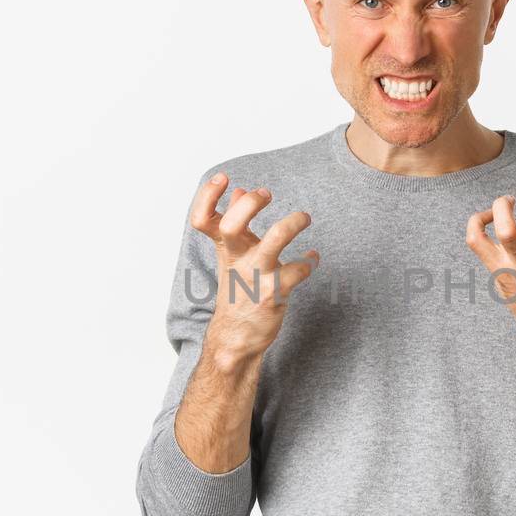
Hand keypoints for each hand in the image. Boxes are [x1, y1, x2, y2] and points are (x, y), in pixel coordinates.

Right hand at [188, 172, 319, 358]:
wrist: (236, 338)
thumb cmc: (238, 291)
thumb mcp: (233, 257)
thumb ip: (237, 225)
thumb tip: (239, 191)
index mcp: (225, 250)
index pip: (202, 219)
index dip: (207, 195)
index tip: (223, 178)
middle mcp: (237, 261)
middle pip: (233, 225)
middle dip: (251, 204)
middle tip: (267, 194)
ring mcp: (255, 277)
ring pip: (275, 240)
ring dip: (293, 222)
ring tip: (304, 217)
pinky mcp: (274, 294)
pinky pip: (299, 269)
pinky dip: (310, 261)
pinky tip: (312, 258)